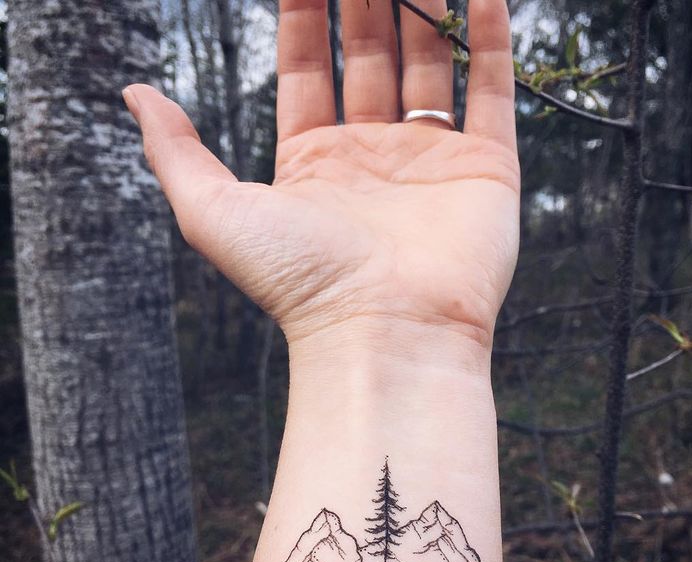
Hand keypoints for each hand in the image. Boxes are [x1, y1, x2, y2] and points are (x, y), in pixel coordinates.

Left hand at [123, 0, 518, 351]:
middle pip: (369, 56)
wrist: (384, 333)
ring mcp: (431, 160)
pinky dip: (488, 39)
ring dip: (424, 8)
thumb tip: (135, 92)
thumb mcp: (213, 213)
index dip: (303, 13)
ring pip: (430, 65)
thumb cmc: (299, 281)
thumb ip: (176, 152)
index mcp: (313, 163)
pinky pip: (492, 91)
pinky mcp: (486, 169)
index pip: (307, 69)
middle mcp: (372, 158)